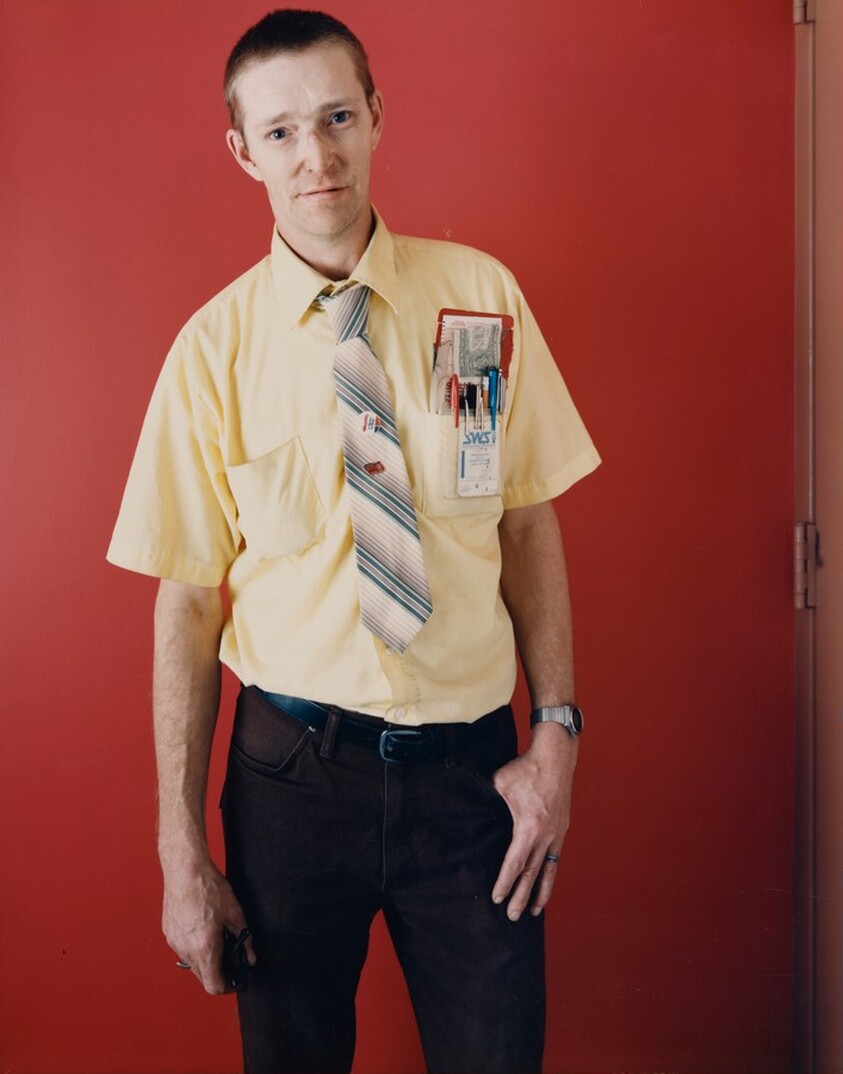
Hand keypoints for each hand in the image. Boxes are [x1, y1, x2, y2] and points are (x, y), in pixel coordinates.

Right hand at [162, 857, 255, 993]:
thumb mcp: (235, 913)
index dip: (228, 987)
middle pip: (203, 977)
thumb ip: (244, 939)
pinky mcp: (169, 933)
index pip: (214, 986)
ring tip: (219, 938)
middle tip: (232, 958)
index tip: (236, 980)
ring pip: (192, 964)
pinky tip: (204, 929)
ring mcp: (174, 943)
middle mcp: (186, 950)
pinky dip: (195, 947)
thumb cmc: (208, 889)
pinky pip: (183, 949)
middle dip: (219, 972)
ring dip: (206, 959)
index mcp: (204, 948)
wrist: (185, 870)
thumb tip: (250, 957)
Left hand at [490, 723, 577, 920]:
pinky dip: (550, 875)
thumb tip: (468, 809)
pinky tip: (545, 885)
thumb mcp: (499, 783)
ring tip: (533, 912)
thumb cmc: (525, 768)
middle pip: (531, 874)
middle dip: (520, 896)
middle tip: (512, 917)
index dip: (505, 883)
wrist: (556, 756)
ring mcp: (556, 833)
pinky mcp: (562, 829)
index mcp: (529, 827)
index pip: (514, 863)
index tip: (497, 898)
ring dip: (539, 893)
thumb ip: (486, 800)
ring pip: (547, 870)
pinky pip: (555, 859)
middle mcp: (545, 835)